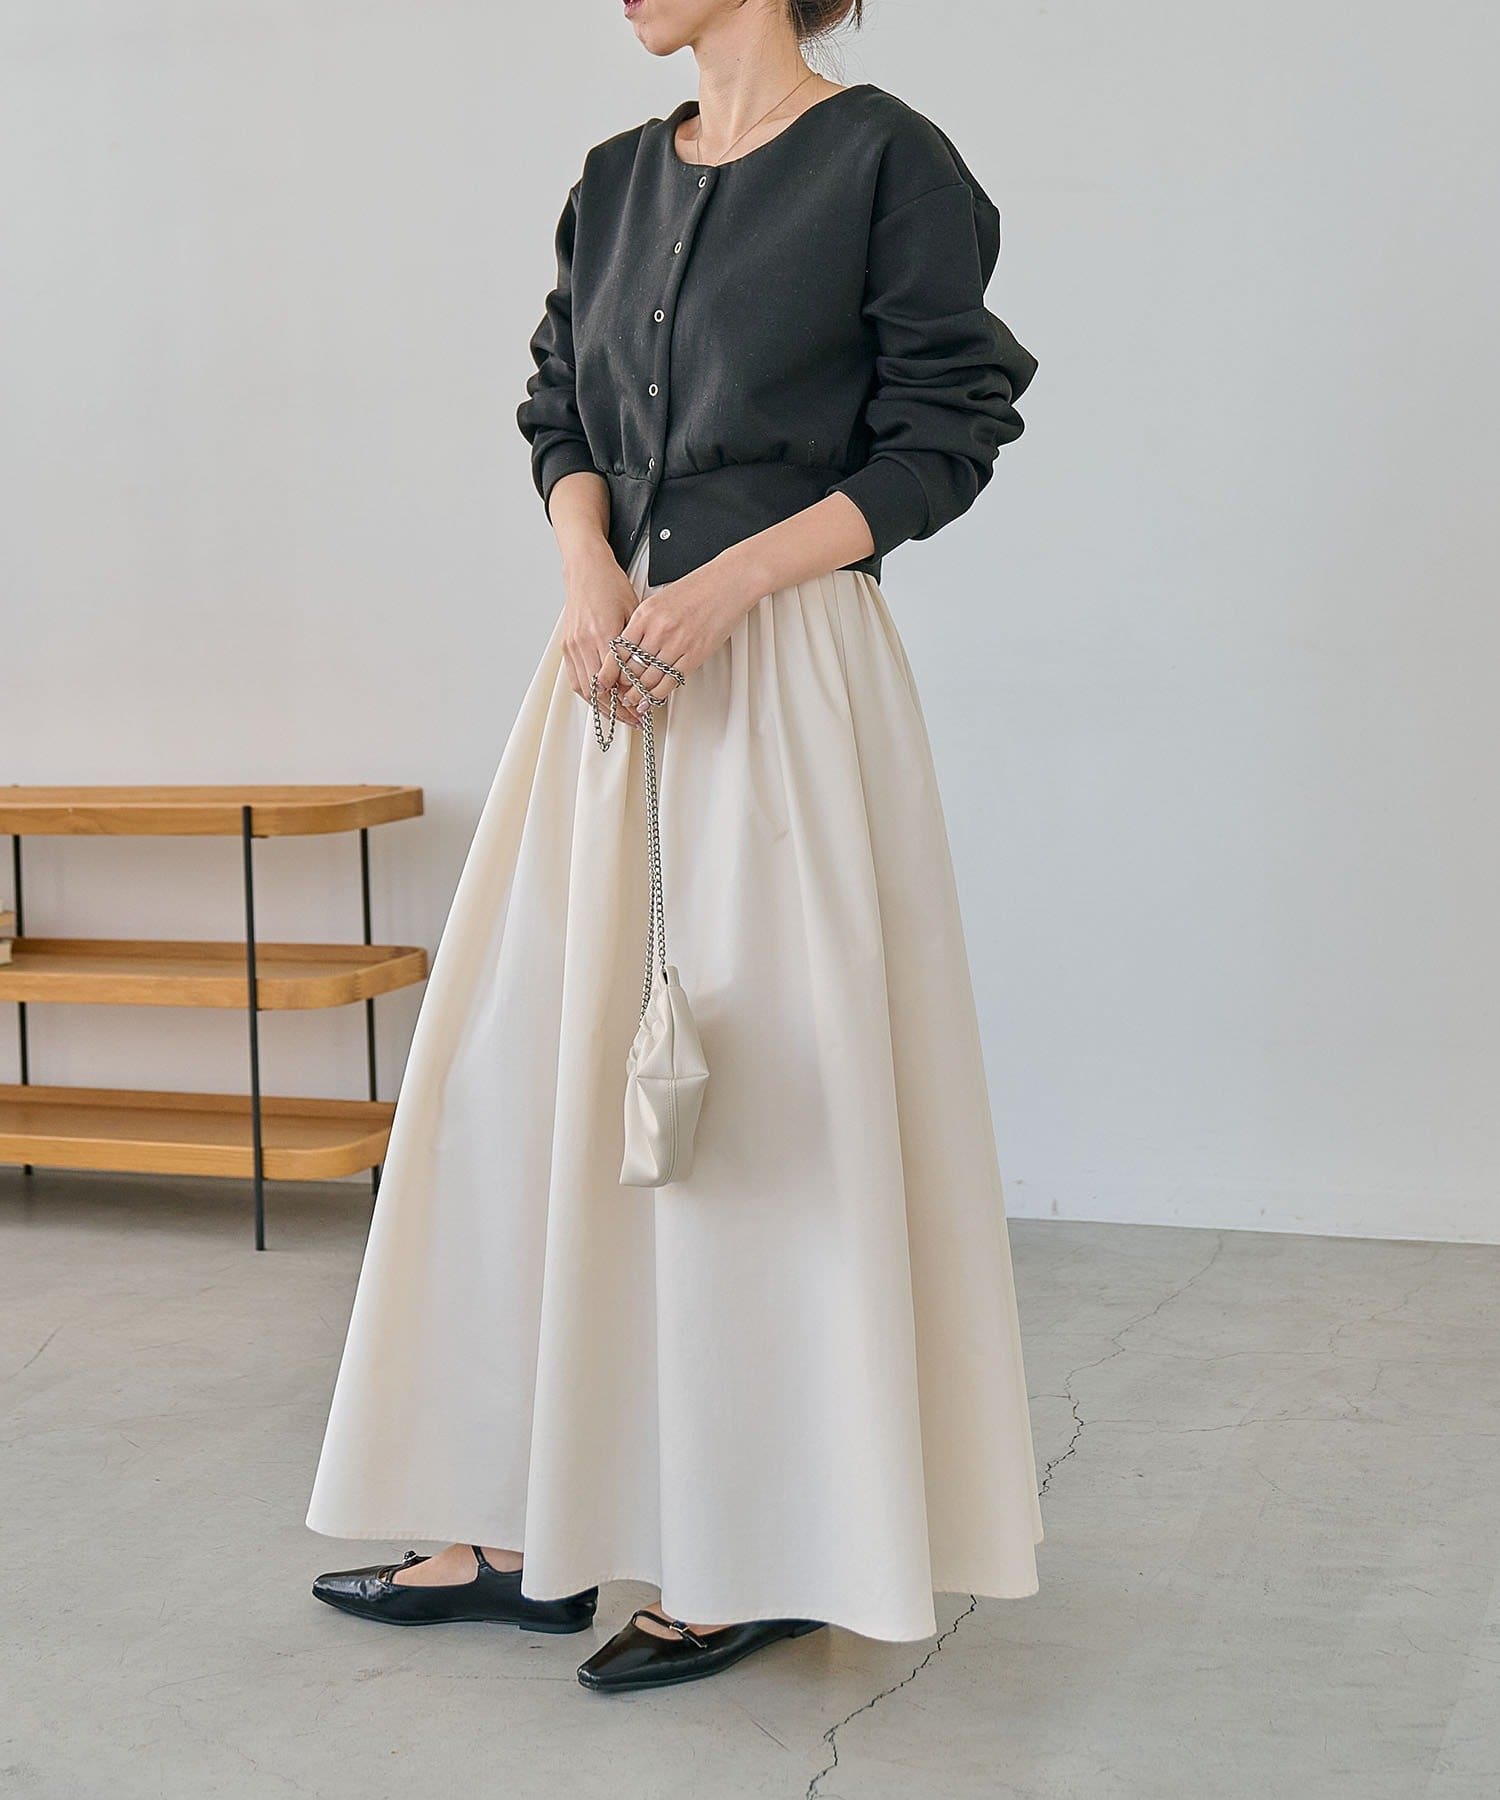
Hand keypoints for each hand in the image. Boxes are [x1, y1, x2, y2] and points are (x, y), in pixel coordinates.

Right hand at [559, 537, 642, 729]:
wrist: (586, 570)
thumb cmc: (611, 586)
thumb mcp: (633, 613)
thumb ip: (635, 646)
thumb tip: (642, 675)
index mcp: (604, 632)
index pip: (615, 679)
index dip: (628, 700)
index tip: (640, 710)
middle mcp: (584, 641)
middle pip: (599, 689)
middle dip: (617, 710)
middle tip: (633, 719)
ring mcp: (572, 644)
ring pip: (584, 688)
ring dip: (601, 706)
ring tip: (618, 715)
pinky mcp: (566, 645)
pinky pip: (574, 678)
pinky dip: (587, 693)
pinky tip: (600, 700)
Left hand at [594, 554, 762, 715]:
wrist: (728, 583)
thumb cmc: (698, 588)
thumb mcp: (660, 599)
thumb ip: (644, 623)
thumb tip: (631, 647)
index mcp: (645, 614)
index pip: (619, 650)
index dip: (610, 670)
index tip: (607, 680)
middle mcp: (658, 629)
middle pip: (631, 668)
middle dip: (622, 686)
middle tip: (617, 695)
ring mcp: (676, 644)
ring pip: (648, 679)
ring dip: (638, 695)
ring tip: (632, 702)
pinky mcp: (694, 655)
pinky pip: (670, 682)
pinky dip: (658, 695)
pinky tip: (651, 700)